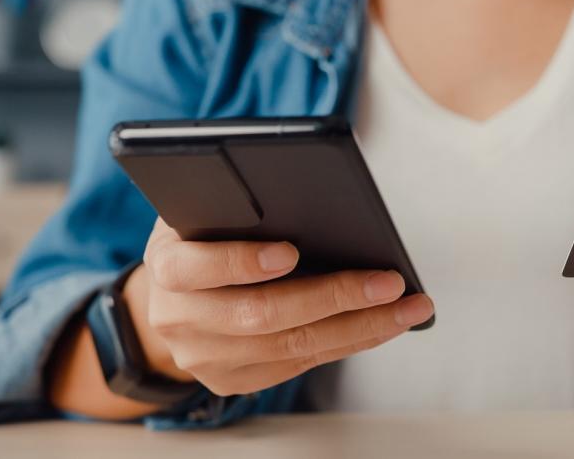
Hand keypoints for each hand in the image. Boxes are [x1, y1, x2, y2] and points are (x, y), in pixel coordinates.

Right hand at [126, 218, 434, 395]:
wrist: (172, 295)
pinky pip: (299, 365)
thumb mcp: (205, 208)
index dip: (242, 262)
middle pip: (260, 315)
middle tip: (388, 282)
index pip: (197, 267)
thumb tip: (302, 193)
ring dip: (360, 327)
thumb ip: (235, 203)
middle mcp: (178, 318)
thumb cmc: (203, 235)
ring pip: (290, 347)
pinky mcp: (231, 380)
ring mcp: (203, 357)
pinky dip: (348, 343)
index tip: (290, 252)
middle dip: (333, 297)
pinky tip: (385, 323)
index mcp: (165, 265)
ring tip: (407, 306)